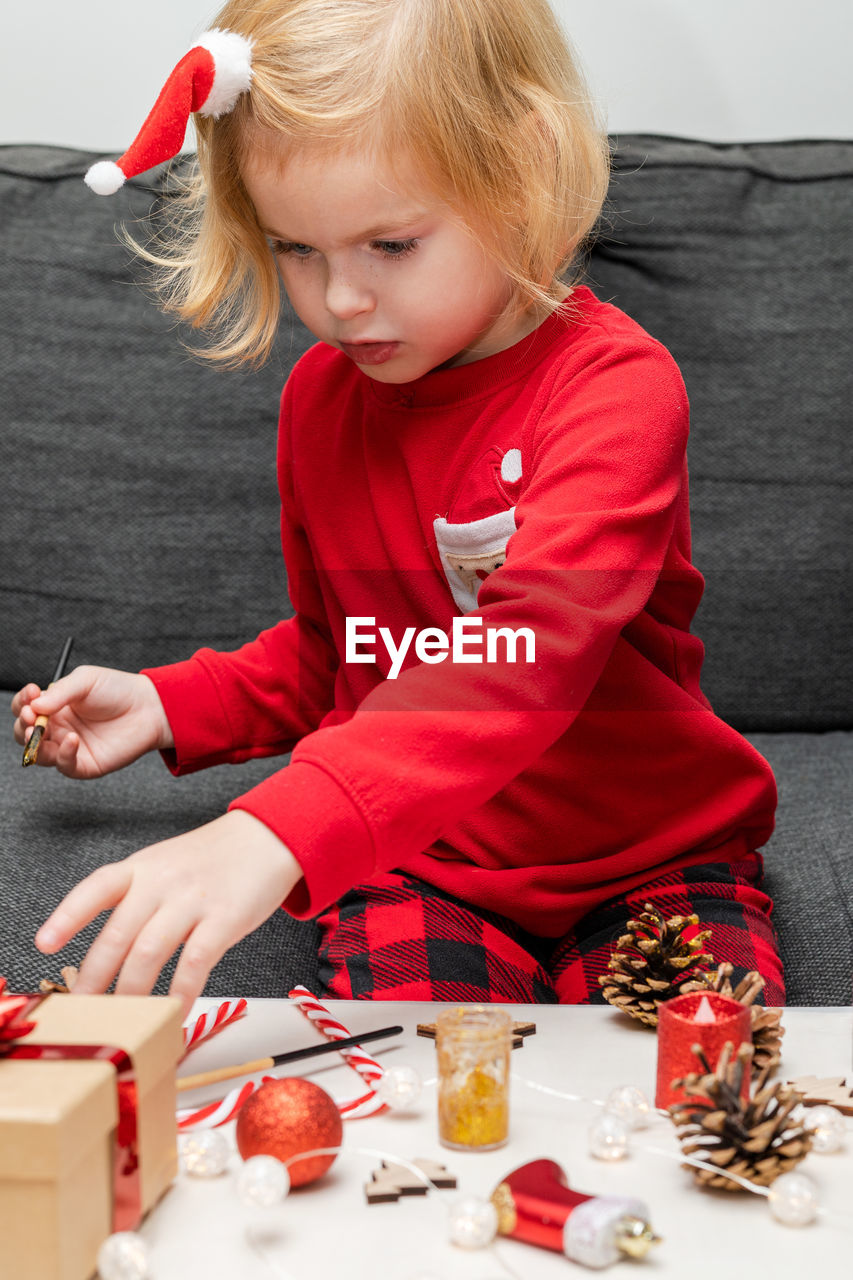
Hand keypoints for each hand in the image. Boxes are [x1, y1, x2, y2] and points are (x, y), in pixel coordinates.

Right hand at [11, 666, 172, 777]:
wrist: (149, 707)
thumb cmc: (118, 690)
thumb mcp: (85, 681)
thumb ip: (59, 693)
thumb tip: (34, 705)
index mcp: (55, 708)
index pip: (26, 709)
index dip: (22, 704)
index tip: (30, 694)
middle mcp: (59, 729)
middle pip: (26, 734)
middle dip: (23, 726)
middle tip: (31, 716)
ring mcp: (71, 748)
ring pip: (39, 755)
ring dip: (34, 744)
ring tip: (40, 729)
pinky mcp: (86, 764)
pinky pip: (66, 766)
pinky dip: (63, 755)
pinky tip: (72, 739)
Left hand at [35, 811, 303, 1017]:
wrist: (268, 838)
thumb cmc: (213, 859)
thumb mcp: (165, 865)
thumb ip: (136, 898)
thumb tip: (107, 953)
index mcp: (143, 867)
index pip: (97, 888)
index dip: (68, 916)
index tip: (45, 944)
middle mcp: (163, 881)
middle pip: (118, 934)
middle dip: (95, 977)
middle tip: (83, 1008)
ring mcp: (194, 900)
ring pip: (149, 952)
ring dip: (132, 992)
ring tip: (125, 1019)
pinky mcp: (225, 918)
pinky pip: (195, 963)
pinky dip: (181, 994)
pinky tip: (175, 1012)